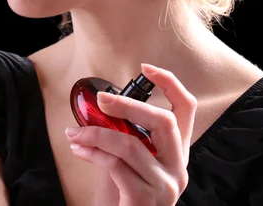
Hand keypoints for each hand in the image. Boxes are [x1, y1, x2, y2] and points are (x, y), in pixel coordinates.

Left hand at [65, 63, 195, 205]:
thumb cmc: (125, 198)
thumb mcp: (131, 163)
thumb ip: (128, 138)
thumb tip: (101, 110)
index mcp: (177, 154)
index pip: (187, 109)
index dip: (170, 84)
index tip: (146, 69)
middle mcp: (178, 169)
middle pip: (163, 121)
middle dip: (128, 105)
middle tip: (101, 101)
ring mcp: (165, 186)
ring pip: (131, 144)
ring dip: (96, 134)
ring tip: (75, 134)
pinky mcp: (145, 200)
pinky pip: (115, 165)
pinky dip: (92, 152)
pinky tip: (79, 149)